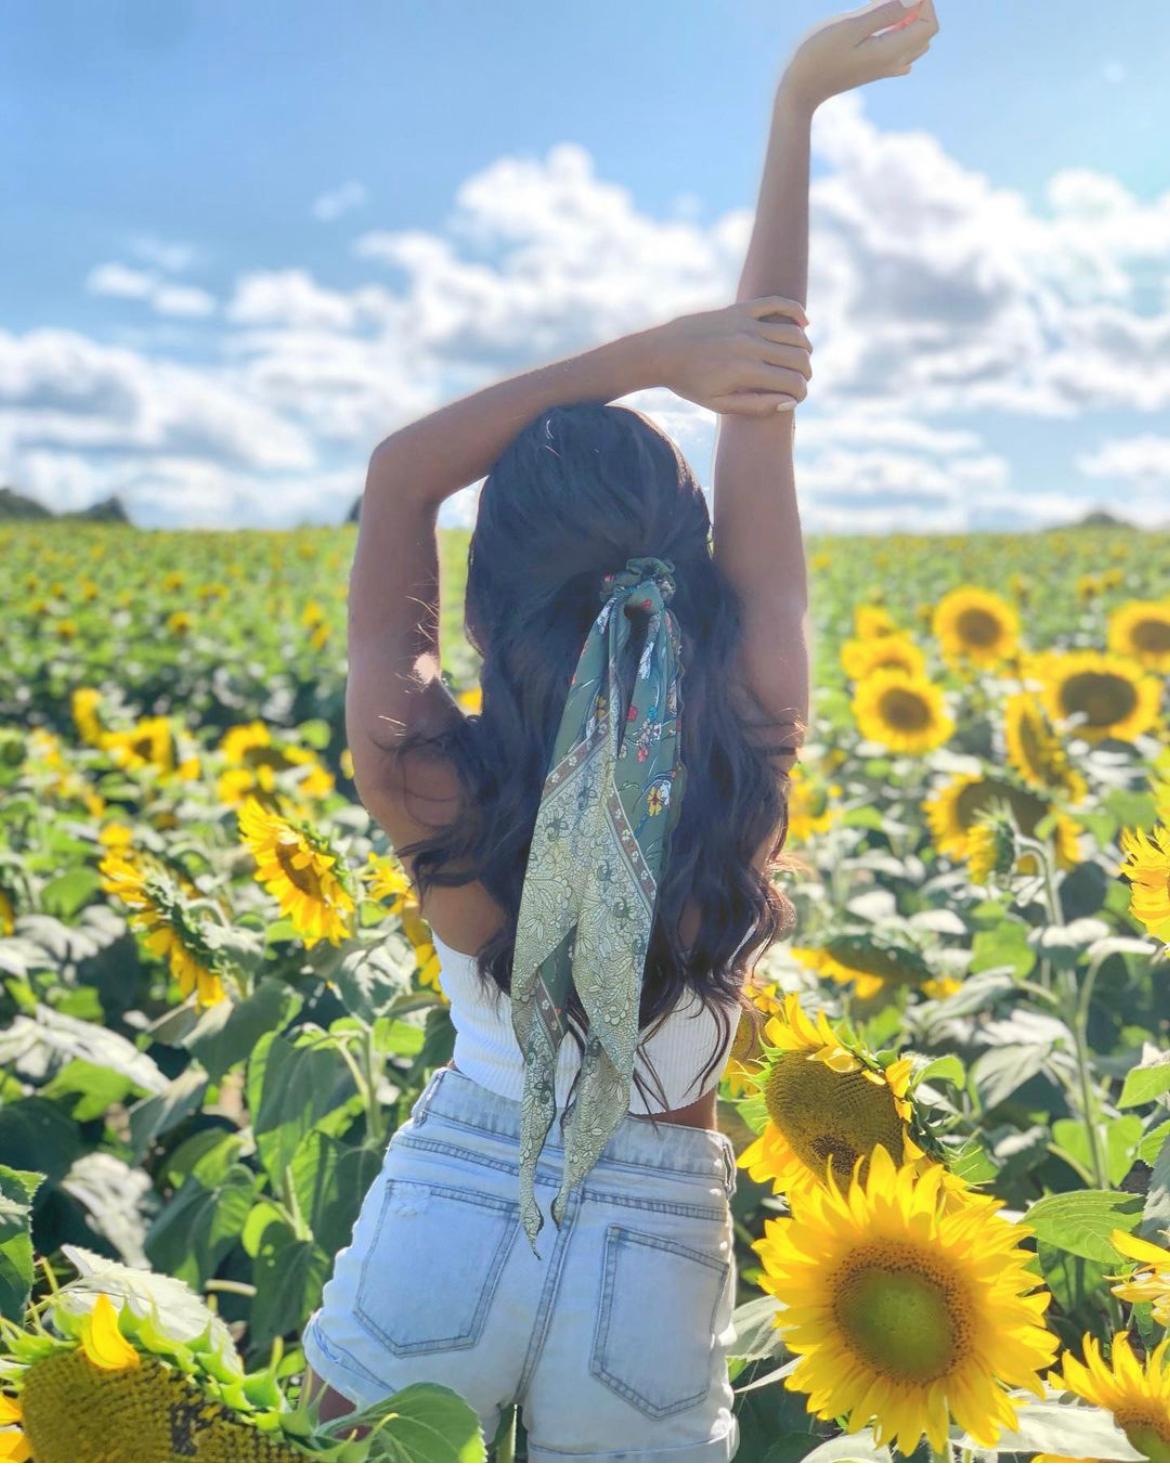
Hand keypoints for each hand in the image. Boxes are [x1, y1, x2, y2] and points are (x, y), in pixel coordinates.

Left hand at [649, 296, 812, 415]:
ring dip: (805, 348)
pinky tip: (804, 324)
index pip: (792, 382)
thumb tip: (789, 402)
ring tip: (800, 360)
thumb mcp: (720, 405)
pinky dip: (796, 312)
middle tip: (800, 381)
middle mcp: (750, 345)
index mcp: (745, 372)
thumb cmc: (690, 384)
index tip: (796, 398)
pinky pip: (777, 303)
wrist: (662, 352)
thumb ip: (756, 406)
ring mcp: (746, 324)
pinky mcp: (740, 309)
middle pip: (798, 358)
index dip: (801, 393)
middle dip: (806, 373)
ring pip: (794, 333)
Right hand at [780, 0, 938, 112]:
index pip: (929, 24)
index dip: (924, 1)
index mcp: (891, 52)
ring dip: (910, 20)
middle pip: (926, 32)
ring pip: (917, 42)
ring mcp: (885, 69)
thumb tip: (913, 1)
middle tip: (889, 0)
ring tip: (886, 9)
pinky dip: (901, 33)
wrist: (802, 89)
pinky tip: (883, 26)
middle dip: (918, 8)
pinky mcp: (875, 69)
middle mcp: (894, 63)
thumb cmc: (819, 55)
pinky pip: (903, 52)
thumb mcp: (850, 28)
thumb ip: (884, 13)